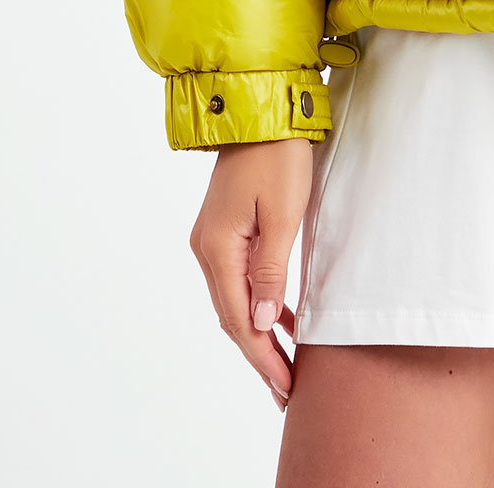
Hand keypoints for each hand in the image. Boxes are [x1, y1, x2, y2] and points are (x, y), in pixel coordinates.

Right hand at [188, 138, 315, 410]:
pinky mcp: (226, 227)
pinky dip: (259, 302)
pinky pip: (240, 277)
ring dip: (259, 331)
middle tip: (286, 387)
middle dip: (259, 353)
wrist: (262, 107)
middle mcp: (207, 249)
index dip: (263, 356)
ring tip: (285, 364)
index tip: (285, 384)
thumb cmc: (278, 155)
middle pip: (232, 316)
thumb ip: (270, 272)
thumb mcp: (283, 214)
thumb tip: (261, 324)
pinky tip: (281, 318)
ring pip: (235, 299)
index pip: (239, 320)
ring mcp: (213, 237)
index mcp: (217, 249)